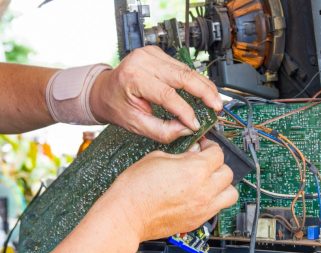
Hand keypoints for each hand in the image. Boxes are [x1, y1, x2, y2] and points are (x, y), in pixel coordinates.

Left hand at [90, 46, 221, 142]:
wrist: (103, 90)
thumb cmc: (115, 105)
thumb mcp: (134, 124)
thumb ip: (161, 130)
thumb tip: (187, 129)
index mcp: (133, 77)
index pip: (167, 95)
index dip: (185, 111)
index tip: (197, 124)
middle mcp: (143, 60)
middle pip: (183, 76)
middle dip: (204, 93)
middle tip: (217, 108)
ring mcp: (151, 54)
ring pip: (186, 69)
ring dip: (204, 86)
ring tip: (215, 101)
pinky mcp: (158, 53)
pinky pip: (182, 67)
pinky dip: (195, 80)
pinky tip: (204, 91)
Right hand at [111, 139, 237, 241]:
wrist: (126, 216)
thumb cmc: (135, 188)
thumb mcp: (158, 158)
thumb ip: (182, 154)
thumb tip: (194, 152)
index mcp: (195, 170)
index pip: (218, 153)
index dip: (211, 147)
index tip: (204, 147)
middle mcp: (204, 190)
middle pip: (228, 173)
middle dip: (218, 164)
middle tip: (206, 162)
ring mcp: (203, 208)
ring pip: (230, 194)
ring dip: (223, 185)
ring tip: (210, 181)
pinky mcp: (197, 221)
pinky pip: (217, 208)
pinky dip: (214, 200)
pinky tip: (200, 195)